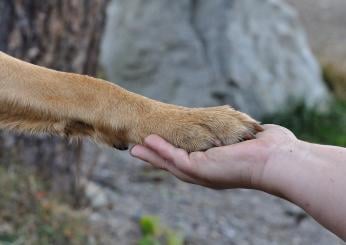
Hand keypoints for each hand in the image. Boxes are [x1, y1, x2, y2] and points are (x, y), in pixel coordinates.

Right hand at [130, 124, 296, 189]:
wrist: (278, 159)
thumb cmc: (270, 149)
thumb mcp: (249, 139)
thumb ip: (243, 134)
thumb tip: (253, 129)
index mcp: (216, 166)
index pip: (190, 159)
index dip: (174, 153)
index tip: (160, 145)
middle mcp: (206, 172)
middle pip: (174, 164)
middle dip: (156, 157)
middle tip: (137, 150)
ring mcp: (201, 172)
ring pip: (170, 163)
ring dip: (152, 155)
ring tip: (135, 148)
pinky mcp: (199, 168)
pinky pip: (174, 158)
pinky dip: (159, 150)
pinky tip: (147, 142)